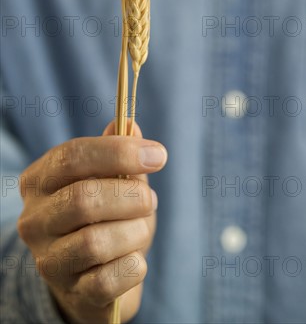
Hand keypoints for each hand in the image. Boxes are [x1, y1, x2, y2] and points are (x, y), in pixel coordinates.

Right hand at [17, 120, 167, 323]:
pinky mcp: (71, 292)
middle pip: (84, 198)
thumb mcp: (112, 179)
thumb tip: (131, 125)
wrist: (93, 276)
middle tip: (149, 200)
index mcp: (40, 180)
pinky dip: (134, 265)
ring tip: (141, 229)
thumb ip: (119, 153)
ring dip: (135, 231)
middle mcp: (34, 219)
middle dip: (131, 196)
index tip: (158, 155)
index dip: (119, 153)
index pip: (73, 156)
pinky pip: (108, 279)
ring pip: (96, 241)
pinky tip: (136, 259)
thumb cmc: (106, 217)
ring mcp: (48, 260)